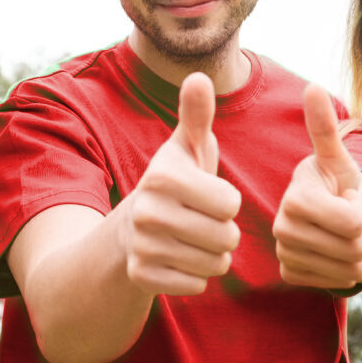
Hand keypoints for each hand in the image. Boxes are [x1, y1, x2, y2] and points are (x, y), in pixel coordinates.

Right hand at [117, 73, 242, 297]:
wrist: (131, 227)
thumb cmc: (176, 183)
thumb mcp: (186, 148)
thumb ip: (196, 116)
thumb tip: (198, 77)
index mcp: (163, 176)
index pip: (230, 203)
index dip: (226, 201)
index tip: (207, 195)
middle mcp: (148, 212)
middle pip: (226, 237)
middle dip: (223, 232)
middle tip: (202, 221)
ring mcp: (142, 246)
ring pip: (214, 264)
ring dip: (212, 256)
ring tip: (192, 239)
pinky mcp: (141, 276)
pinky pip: (196, 285)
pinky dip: (194, 276)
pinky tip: (179, 259)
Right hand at [274, 83, 361, 289]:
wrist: (327, 217)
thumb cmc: (336, 183)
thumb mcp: (338, 158)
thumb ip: (325, 128)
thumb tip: (312, 86)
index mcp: (295, 197)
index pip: (352, 221)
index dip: (360, 210)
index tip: (345, 197)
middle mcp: (281, 227)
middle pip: (352, 247)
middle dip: (360, 234)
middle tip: (343, 219)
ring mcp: (283, 253)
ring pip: (348, 268)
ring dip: (354, 254)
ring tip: (338, 235)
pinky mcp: (288, 274)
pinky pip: (335, 283)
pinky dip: (343, 271)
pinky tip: (331, 254)